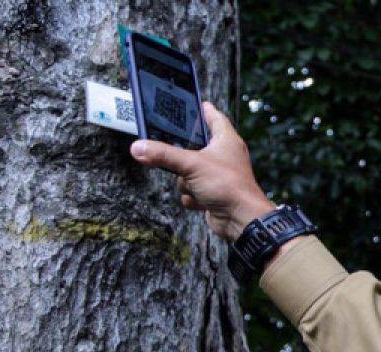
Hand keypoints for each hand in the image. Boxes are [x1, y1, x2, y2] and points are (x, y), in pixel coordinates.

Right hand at [129, 102, 273, 241]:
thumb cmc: (229, 186)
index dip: (202, 109)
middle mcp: (223, 156)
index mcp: (226, 140)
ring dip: (186, 182)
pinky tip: (202, 200)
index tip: (193, 103)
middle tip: (175, 157)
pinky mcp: (212, 194)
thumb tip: (139, 148)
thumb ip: (163, 154)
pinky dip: (193, 197)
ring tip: (196, 185)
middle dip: (182, 158)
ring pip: (187, 172)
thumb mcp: (191, 164)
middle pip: (192, 147)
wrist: (241, 220)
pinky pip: (191, 191)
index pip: (213, 116)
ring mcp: (217, 176)